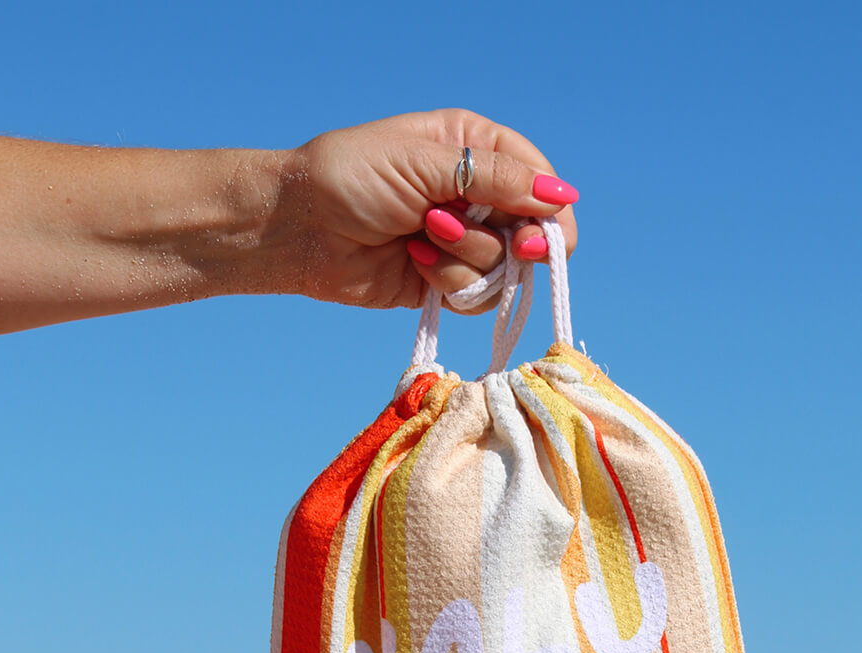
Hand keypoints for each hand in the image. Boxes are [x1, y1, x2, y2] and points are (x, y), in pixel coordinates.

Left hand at [256, 109, 578, 312]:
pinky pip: (476, 295)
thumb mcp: (427, 165)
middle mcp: (475, 195)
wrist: (300, 228)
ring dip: (468, 258)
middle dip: (515, 244)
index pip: (539, 181)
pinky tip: (416, 263)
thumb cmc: (352, 177)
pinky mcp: (444, 281)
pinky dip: (451, 283)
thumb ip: (496, 181)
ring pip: (506, 269)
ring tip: (423, 237)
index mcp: (475, 148)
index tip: (541, 236)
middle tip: (508, 249)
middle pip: (534, 232)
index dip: (550, 213)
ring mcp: (461, 241)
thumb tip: (561, 198)